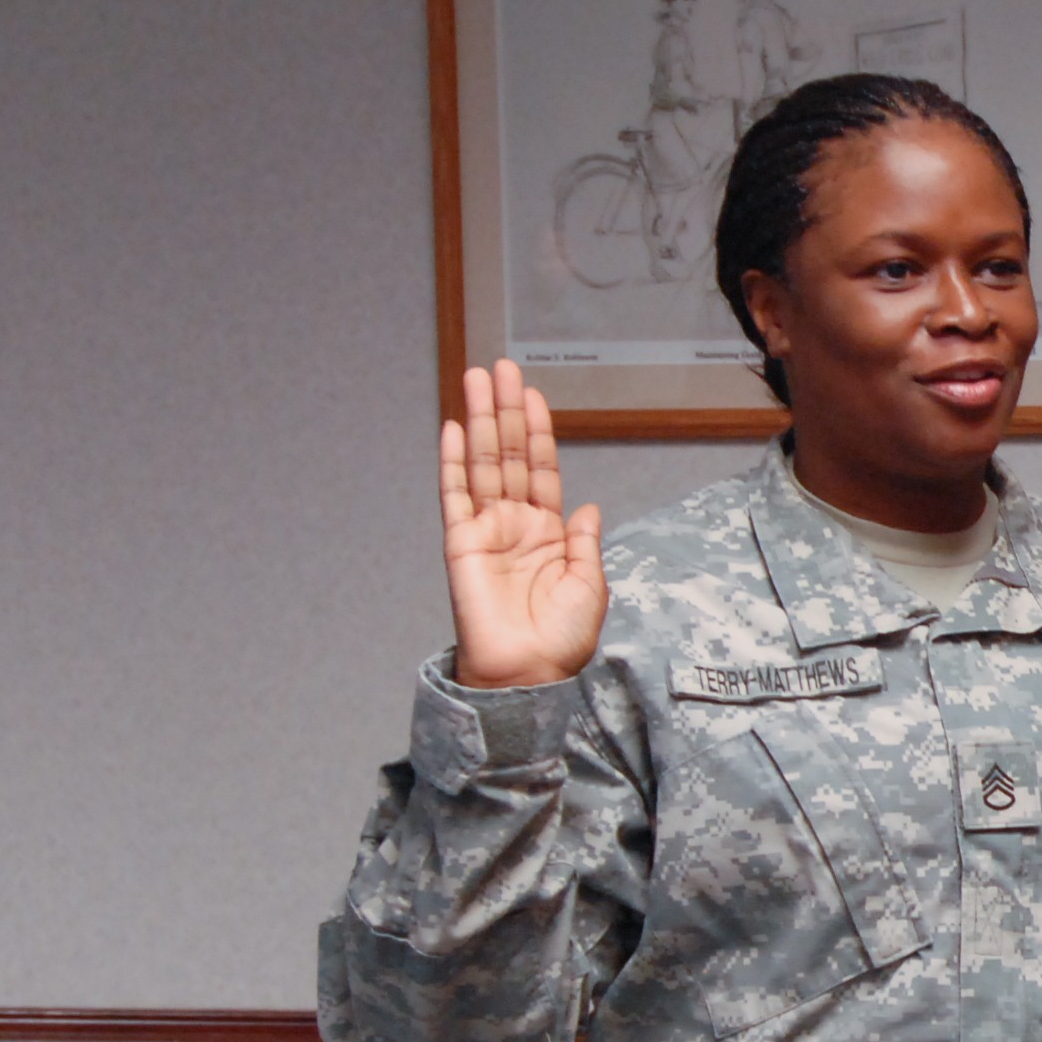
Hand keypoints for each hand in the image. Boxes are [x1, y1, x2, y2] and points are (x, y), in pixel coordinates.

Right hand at [441, 361, 607, 689]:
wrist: (528, 673)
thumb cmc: (561, 640)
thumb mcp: (590, 585)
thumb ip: (586, 542)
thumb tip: (589, 506)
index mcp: (550, 533)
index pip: (541, 469)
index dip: (537, 432)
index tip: (534, 395)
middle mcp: (515, 524)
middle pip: (508, 455)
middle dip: (505, 410)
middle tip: (502, 368)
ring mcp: (486, 531)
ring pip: (481, 464)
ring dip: (478, 421)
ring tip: (477, 379)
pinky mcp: (460, 544)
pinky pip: (454, 496)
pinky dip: (451, 462)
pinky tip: (451, 428)